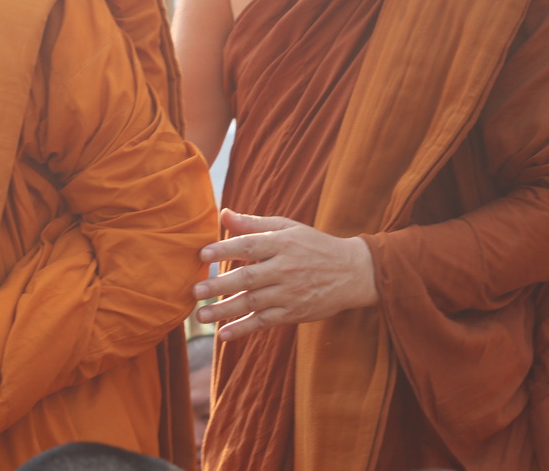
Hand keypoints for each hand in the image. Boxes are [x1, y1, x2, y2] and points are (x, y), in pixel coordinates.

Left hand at [193, 208, 377, 340]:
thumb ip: (253, 224)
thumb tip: (223, 214)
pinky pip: (265, 322)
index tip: (202, 254)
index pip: (249, 246)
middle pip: (247, 278)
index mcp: (282, 244)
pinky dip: (244, 329)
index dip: (224, 249)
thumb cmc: (313, 245)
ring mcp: (289, 294)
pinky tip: (224, 334)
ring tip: (201, 316)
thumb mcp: (287, 228)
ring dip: (225, 311)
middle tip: (195, 291)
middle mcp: (285, 269)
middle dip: (219, 286)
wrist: (353, 273)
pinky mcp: (294, 313)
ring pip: (252, 303)